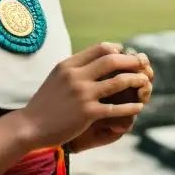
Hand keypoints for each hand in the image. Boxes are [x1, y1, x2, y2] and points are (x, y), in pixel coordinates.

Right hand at [17, 43, 149, 147]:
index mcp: (69, 65)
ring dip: (136, 81)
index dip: (117, 50)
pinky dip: (130, 107)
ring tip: (145, 82)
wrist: (29, 126)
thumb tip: (100, 55)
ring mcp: (82, 95)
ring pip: (118, 82)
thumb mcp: (58, 76)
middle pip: (112, 60)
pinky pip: (115, 107)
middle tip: (142, 64)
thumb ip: (77, 66)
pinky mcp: (87, 113)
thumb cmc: (46, 102)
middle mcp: (76, 76)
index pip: (100, 48)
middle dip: (131, 61)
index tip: (125, 55)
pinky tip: (138, 107)